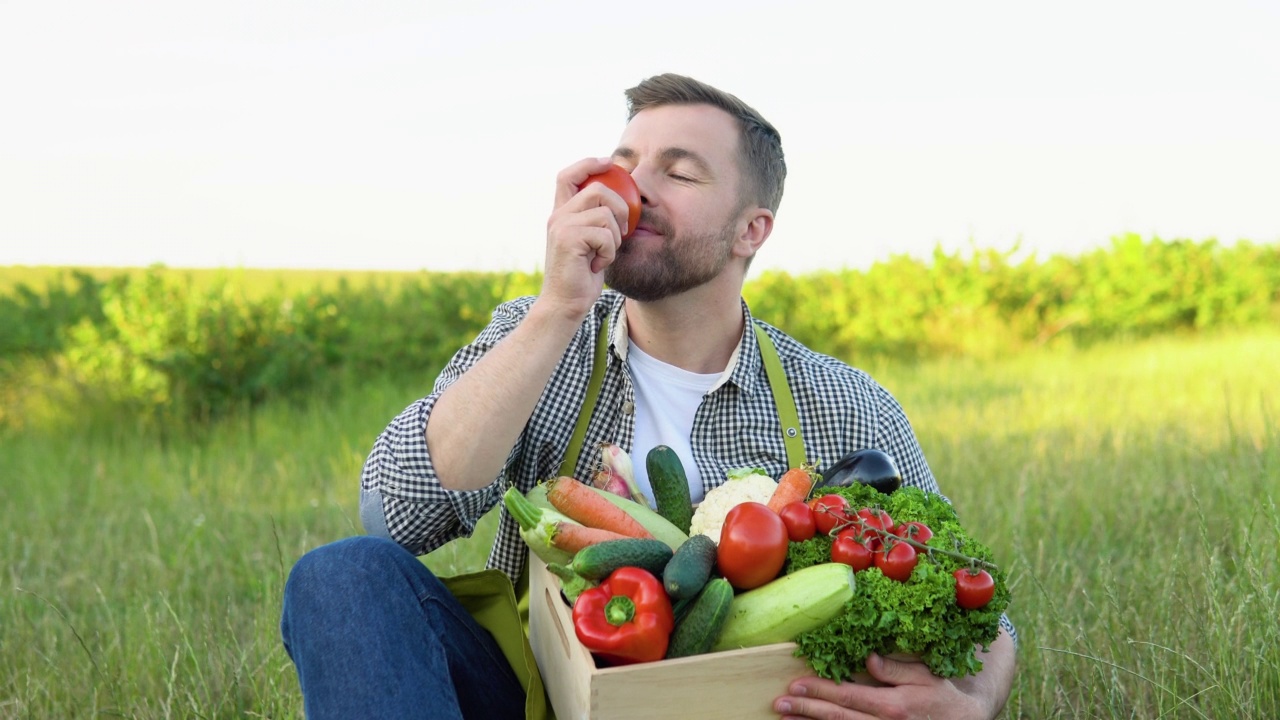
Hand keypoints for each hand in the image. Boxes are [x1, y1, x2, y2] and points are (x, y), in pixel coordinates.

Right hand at [536, 157, 633, 319]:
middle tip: (623, 231)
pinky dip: (609, 252)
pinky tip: (598, 265)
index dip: (589, 164)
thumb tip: (622, 202)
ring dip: (615, 236)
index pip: (568, 176)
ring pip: (604, 213)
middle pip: (597, 189)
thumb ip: (598, 222)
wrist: (565, 305)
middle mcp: (558, 216)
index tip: (610, 162)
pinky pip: (605, 234)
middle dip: (620, 208)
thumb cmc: (582, 277)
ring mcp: (561, 227)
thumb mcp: (592, 243)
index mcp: (561, 214)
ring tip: (605, 254)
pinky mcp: (568, 240)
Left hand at [773, 654, 994, 719]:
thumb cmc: (943, 697)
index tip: (795, 683)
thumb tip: (868, 658)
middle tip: (780, 702)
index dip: (820, 689)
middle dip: (806, 709)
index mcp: (893, 706)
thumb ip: (896, 668)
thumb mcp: (925, 677)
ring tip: (786, 718)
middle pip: (838, 718)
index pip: (848, 696)